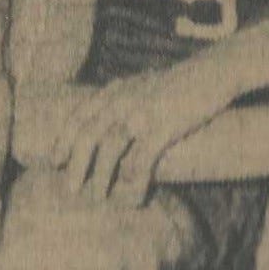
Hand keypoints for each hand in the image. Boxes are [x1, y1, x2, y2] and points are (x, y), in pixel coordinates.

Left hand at [52, 65, 226, 207]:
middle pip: (87, 133)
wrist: (214, 71)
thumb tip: (111, 121)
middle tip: (70, 188)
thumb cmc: (180, 83)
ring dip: (100, 176)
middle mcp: (123, 99)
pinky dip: (133, 183)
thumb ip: (125, 98)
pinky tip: (133, 198)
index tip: (55, 160)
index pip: (78, 115)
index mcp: (116, 89)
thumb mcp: (144, 84)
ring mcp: (142, 112)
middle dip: (75, 164)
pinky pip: (141, 160)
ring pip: (109, 148)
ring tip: (97, 197)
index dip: (63, 139)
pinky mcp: (163, 127)